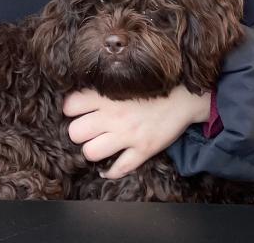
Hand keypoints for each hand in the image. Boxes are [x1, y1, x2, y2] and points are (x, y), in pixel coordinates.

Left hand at [63, 85, 210, 178]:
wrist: (184, 97)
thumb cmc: (151, 87)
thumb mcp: (122, 81)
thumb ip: (100, 90)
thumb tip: (77, 98)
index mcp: (107, 96)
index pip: (70, 106)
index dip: (71, 111)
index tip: (76, 113)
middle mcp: (113, 116)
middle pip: (76, 132)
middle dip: (78, 134)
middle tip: (87, 132)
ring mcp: (128, 134)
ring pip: (91, 152)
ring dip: (92, 152)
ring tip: (98, 147)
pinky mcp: (143, 150)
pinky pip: (118, 169)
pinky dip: (110, 172)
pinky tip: (108, 168)